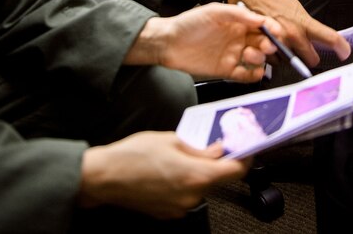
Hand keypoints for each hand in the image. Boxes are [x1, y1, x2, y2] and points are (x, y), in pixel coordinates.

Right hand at [79, 132, 250, 217]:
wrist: (105, 177)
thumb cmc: (133, 155)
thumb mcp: (171, 140)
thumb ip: (200, 148)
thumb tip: (218, 149)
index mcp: (196, 176)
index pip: (234, 171)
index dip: (244, 158)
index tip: (247, 148)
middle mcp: (191, 196)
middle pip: (217, 179)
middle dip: (216, 161)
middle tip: (209, 144)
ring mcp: (179, 207)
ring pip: (200, 186)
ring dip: (197, 172)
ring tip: (178, 156)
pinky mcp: (167, 212)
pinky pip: (184, 195)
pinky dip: (183, 182)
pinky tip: (168, 170)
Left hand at [124, 3, 281, 81]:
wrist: (169, 42)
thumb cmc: (189, 23)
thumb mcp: (214, 12)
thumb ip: (238, 14)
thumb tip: (260, 18)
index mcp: (238, 22)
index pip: (261, 25)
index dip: (272, 28)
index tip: (277, 32)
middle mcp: (238, 38)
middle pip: (263, 42)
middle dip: (269, 44)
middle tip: (267, 46)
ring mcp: (233, 54)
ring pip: (256, 59)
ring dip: (259, 58)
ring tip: (250, 54)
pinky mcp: (226, 70)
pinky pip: (245, 75)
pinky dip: (253, 75)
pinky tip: (253, 72)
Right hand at [223, 0, 350, 68]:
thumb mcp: (293, 5)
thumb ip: (303, 22)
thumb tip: (313, 34)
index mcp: (302, 22)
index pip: (328, 37)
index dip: (340, 46)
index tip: (345, 51)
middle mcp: (292, 35)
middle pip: (310, 59)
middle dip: (309, 56)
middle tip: (307, 50)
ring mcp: (277, 42)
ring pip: (291, 61)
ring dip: (289, 56)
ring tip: (284, 42)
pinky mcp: (263, 46)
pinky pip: (274, 60)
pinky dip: (274, 55)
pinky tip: (272, 44)